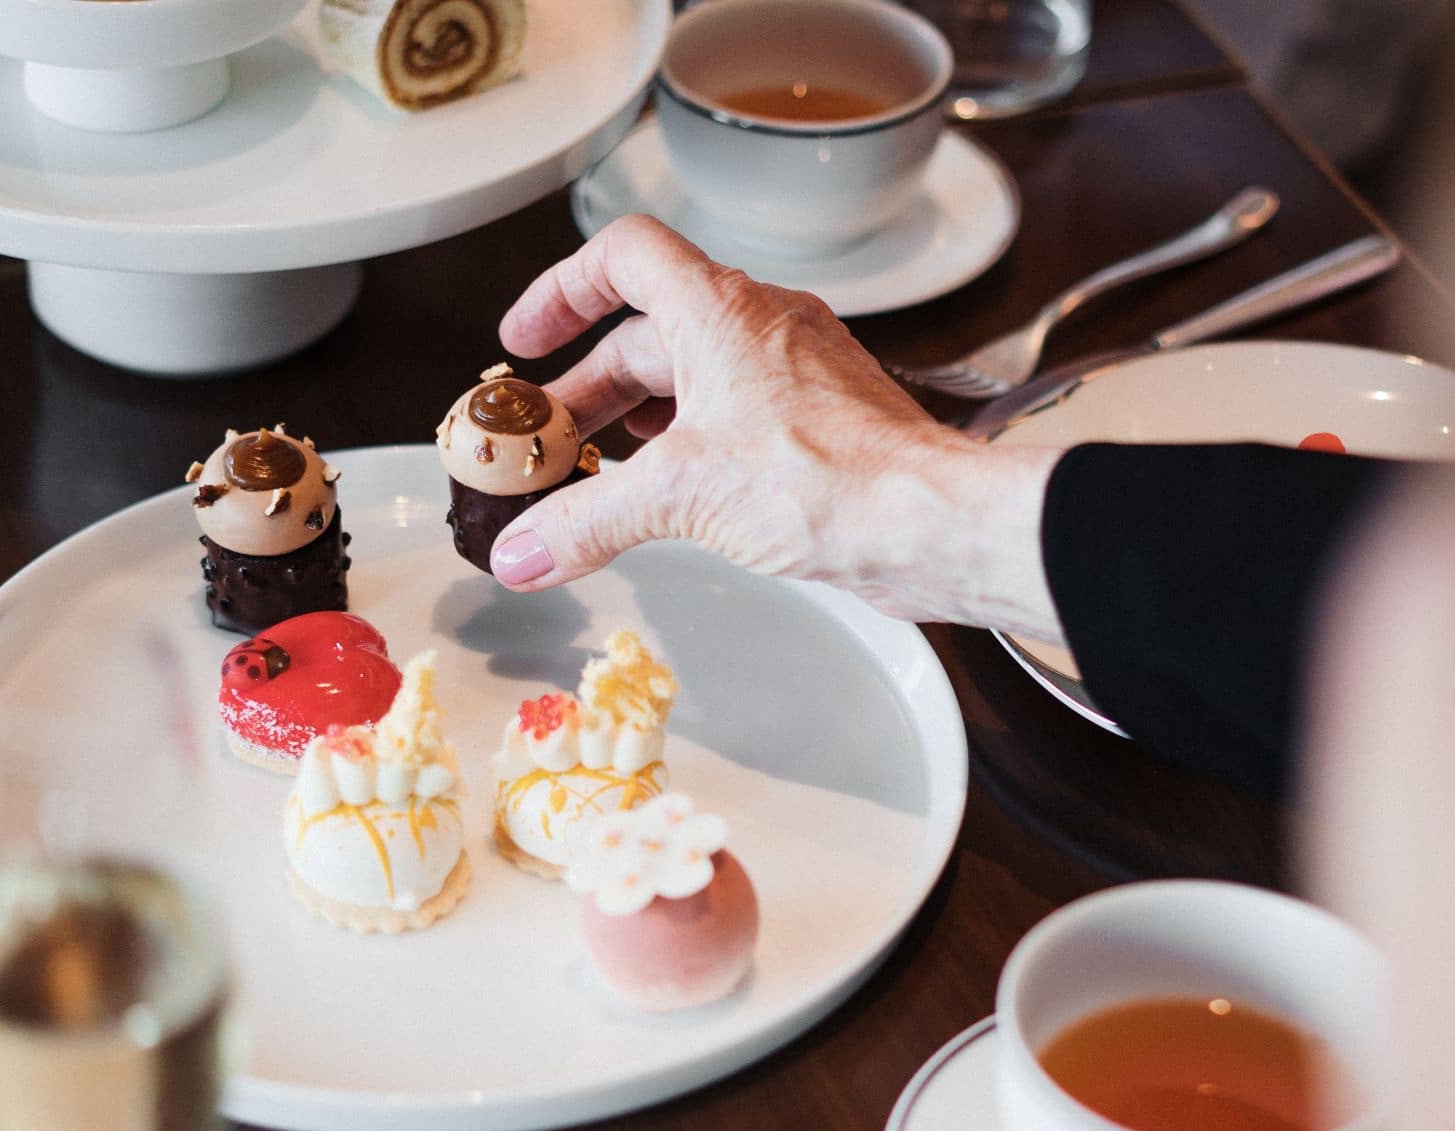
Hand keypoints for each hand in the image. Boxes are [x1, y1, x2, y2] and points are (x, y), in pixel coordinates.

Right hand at [491, 216, 1065, 640]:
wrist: (929, 521)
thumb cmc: (832, 480)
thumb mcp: (679, 497)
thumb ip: (588, 521)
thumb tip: (524, 552)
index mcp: (720, 310)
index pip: (625, 255)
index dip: (564, 288)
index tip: (527, 338)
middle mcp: (761, 325)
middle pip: (650, 331)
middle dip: (588, 385)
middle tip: (546, 437)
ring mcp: (797, 371)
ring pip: (695, 376)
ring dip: (636, 417)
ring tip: (594, 466)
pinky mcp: (820, 420)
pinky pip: (735, 413)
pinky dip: (690, 441)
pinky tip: (671, 488)